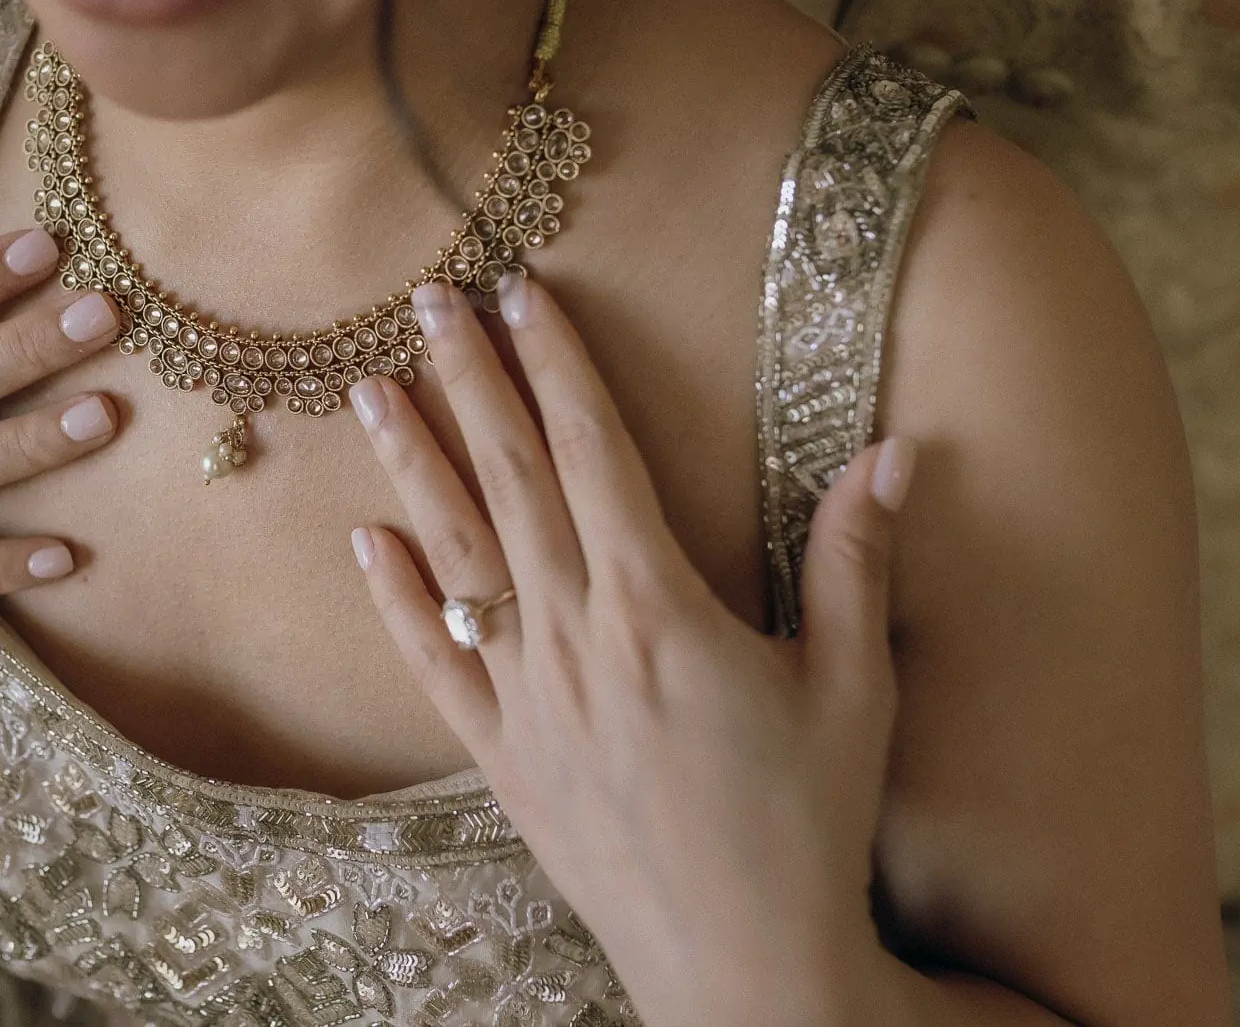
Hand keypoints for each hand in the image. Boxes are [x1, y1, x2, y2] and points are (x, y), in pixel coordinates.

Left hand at [347, 275, 912, 1025]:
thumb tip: (889, 451)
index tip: (521, 293)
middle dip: (468, 380)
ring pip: (455, 555)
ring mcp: (525, 696)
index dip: (556, 363)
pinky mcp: (498, 756)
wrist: (741, 962)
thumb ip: (855, 562)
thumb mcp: (854, 688)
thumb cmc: (808, 825)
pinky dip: (395, 599)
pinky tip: (364, 542)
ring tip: (368, 388)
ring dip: (411, 464)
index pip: (594, 451)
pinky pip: (431, 662)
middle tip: (427, 299)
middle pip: (509, 479)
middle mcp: (576, 637)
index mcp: (658, 606)